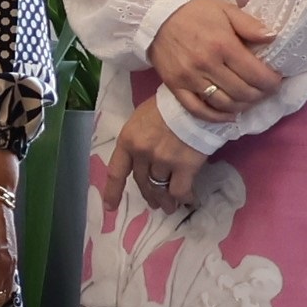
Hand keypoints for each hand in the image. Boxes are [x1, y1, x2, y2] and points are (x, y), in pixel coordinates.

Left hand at [107, 95, 211, 220]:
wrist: (196, 99)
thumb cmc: (169, 104)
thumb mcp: (142, 118)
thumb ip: (138, 139)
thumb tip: (142, 157)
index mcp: (128, 140)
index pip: (116, 172)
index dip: (112, 192)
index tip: (110, 207)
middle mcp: (142, 153)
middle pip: (141, 181)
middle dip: (148, 194)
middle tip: (154, 203)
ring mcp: (163, 160)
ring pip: (160, 188)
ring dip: (165, 200)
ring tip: (170, 206)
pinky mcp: (185, 166)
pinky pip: (180, 190)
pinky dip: (184, 198)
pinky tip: (188, 200)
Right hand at [146, 0, 280, 124]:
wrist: (155, 17)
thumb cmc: (194, 12)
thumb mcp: (225, 10)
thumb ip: (250, 24)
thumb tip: (272, 38)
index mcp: (223, 45)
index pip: (256, 74)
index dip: (271, 82)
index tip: (276, 81)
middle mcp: (207, 65)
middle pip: (242, 92)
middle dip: (260, 95)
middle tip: (265, 91)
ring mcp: (189, 78)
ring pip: (223, 103)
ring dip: (242, 106)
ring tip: (249, 100)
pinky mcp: (175, 86)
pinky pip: (197, 109)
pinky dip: (216, 117)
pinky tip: (229, 115)